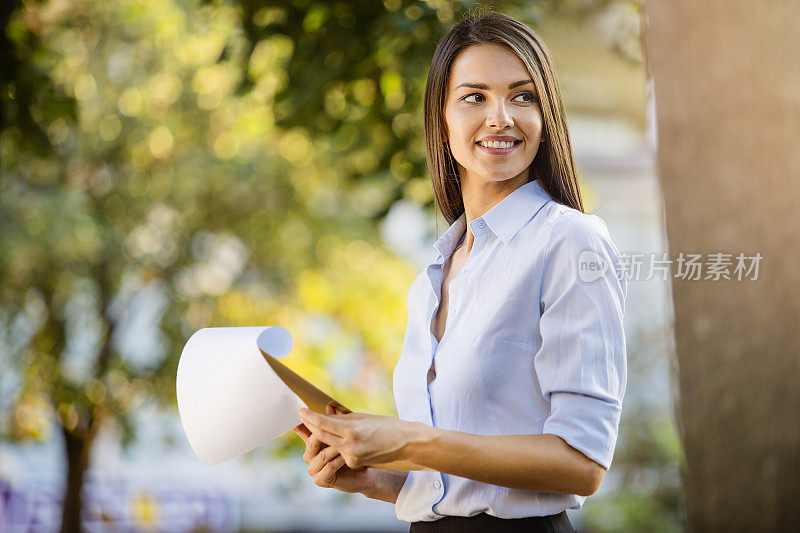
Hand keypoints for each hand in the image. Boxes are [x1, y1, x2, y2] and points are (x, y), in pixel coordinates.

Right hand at [293, 404, 372, 492]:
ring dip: (335, 449)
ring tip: (347, 444)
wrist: (361, 473)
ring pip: (322, 455)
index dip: (302, 423)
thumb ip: (334, 422)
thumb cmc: (351, 452)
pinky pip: (329, 468)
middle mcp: (309, 456)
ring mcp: (313, 469)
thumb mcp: (343, 435)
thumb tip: (329, 406)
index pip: (303, 431)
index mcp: (311, 443)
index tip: (301, 411)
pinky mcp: (321, 480)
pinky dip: (338, 461)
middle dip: (324, 434)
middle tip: (336, 428)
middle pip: (312, 441)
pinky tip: (346, 457)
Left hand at [298, 407, 417, 468]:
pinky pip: (340, 452)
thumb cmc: (386, 425)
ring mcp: (351, 456)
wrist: (406, 443)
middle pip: (322, 436)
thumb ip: (342, 419)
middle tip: (303, 417)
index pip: (323, 423)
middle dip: (311, 426)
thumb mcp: (363, 418)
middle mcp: (349, 445)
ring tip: (316, 425)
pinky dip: (337, 444)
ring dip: (323, 436)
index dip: (310, 417)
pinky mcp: (354, 463)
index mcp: (352, 430)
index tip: (301, 410)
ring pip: (330, 445)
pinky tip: (337, 438)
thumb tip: (326, 414)